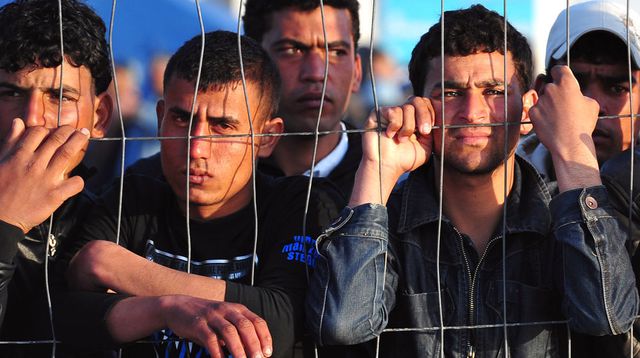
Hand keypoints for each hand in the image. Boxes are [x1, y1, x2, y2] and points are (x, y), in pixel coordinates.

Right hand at [0, 119, 88, 231]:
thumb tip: (19, 122)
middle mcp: (34, 164)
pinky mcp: (55, 195)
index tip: (55, 130)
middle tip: (78, 129)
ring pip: (67, 155)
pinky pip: (74, 184)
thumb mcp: (0, 161)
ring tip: (85, 136)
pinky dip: (79, 180)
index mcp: (20, 155)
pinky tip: (78, 179)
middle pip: (57, 140)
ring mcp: (46, 179)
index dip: (49, 129)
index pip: (38, 133)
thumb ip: (11, 141)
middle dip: (69, 131)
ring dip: (78, 142)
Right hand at [160, 296, 271, 357]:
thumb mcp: (225, 320)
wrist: (176, 307)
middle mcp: (226, 309)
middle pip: (245, 326)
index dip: (264, 337)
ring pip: (229, 332)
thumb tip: (253, 352)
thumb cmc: (206, 318)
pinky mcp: (197, 324)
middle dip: (254, 344)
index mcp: (237, 309)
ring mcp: (212, 315)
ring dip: (238, 349)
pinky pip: (210, 339)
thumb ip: (238, 332)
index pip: (257, 321)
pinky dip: (217, 352)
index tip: (268, 353)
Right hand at [350, 97, 433, 205]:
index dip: (430, 113)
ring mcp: (389, 112)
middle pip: (417, 100)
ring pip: (406, 108)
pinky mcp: (377, 114)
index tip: (428, 130)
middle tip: (423, 132)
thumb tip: (436, 118)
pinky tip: (390, 135)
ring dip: (407, 127)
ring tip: (401, 140)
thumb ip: (432, 131)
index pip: (425, 103)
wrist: (386, 167)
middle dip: (423, 116)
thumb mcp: (426, 146)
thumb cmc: (404, 159)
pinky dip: (395, 125)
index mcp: (414, 118)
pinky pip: (393, 111)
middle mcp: (402, 112)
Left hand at [529, 65, 601, 190]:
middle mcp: (551, 89)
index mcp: (567, 83)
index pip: (558, 69)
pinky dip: (541, 115)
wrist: (570, 143)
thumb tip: (575, 95)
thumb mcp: (591, 104)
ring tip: (558, 118)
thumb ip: (580, 94)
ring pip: (543, 99)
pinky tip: (550, 123)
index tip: (559, 77)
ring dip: (548, 105)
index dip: (559, 73)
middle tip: (563, 106)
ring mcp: (540, 101)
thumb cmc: (583, 124)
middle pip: (550, 86)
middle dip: (554, 93)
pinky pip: (536, 110)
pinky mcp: (532, 112)